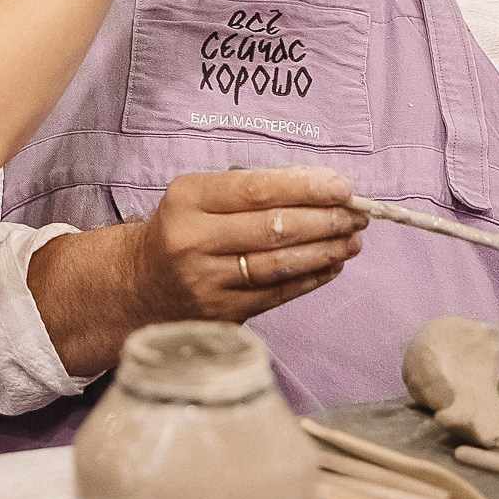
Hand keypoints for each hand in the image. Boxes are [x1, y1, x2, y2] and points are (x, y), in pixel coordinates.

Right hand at [130, 167, 369, 324]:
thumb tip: (320, 186)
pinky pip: (277, 293)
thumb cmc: (182, 230)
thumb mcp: (198, 196)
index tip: (342, 186)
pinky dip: (311, 277)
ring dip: (325, 249)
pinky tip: (333, 264)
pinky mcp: (221, 313)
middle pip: (273, 228)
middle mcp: (192, 241)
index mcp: (187, 200)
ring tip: (353, 238)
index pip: (256, 190)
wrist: (140, 284)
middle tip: (358, 213)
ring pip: (279, 264)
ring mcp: (206, 281)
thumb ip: (251, 189)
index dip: (305, 187)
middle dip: (325, 219)